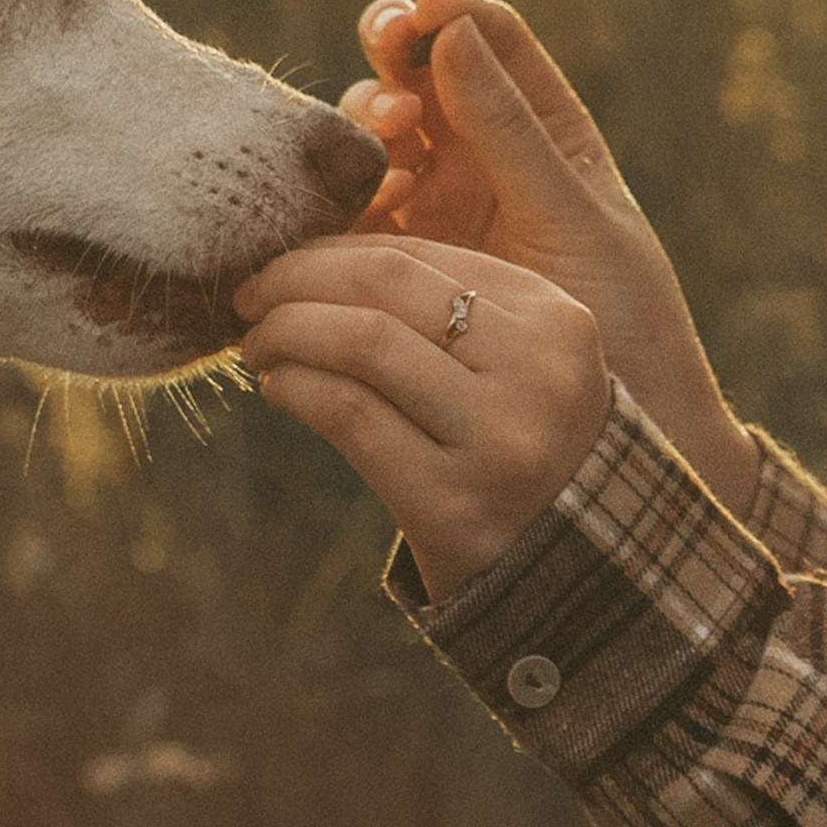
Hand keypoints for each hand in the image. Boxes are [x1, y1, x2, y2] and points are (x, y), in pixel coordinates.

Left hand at [236, 236, 611, 599]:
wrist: (575, 576)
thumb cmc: (523, 450)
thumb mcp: (525, 365)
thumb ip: (452, 310)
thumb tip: (319, 258)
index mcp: (556, 320)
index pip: (416, 254)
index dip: (331, 251)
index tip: (286, 267)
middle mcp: (537, 371)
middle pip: (385, 283)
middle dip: (296, 279)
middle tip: (252, 299)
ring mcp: (500, 439)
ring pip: (362, 342)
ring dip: (287, 333)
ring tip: (259, 346)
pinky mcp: (455, 505)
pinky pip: (349, 416)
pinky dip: (297, 389)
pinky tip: (280, 391)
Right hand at [343, 0, 756, 517]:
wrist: (601, 436)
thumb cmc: (622, 316)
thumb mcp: (573, 215)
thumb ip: (511, 129)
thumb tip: (453, 28)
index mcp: (539, 129)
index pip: (487, 41)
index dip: (451, 15)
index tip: (425, 15)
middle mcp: (476, 157)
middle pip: (414, 77)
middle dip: (392, 55)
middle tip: (389, 57)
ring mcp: (428, 206)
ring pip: (372, 138)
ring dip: (365, 123)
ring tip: (387, 137)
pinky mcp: (389, 262)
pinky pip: (344, 213)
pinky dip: (331, 194)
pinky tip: (337, 193)